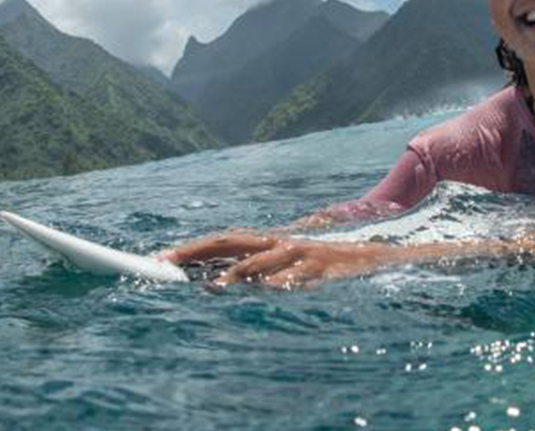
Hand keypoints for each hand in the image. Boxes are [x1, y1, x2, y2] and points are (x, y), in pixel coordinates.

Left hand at [161, 233, 389, 288]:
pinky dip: (278, 286)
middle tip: (167, 266)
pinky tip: (264, 293)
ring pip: (262, 262)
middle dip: (197, 252)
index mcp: (271, 242)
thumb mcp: (290, 265)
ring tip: (212, 288)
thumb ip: (259, 272)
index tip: (159, 260)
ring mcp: (300, 255)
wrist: (374, 260)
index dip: (192, 248)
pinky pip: (296, 279)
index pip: (224, 240)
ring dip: (235, 274)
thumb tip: (216, 286)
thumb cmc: (324, 268)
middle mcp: (280, 243)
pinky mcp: (321, 270)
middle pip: (233, 242)